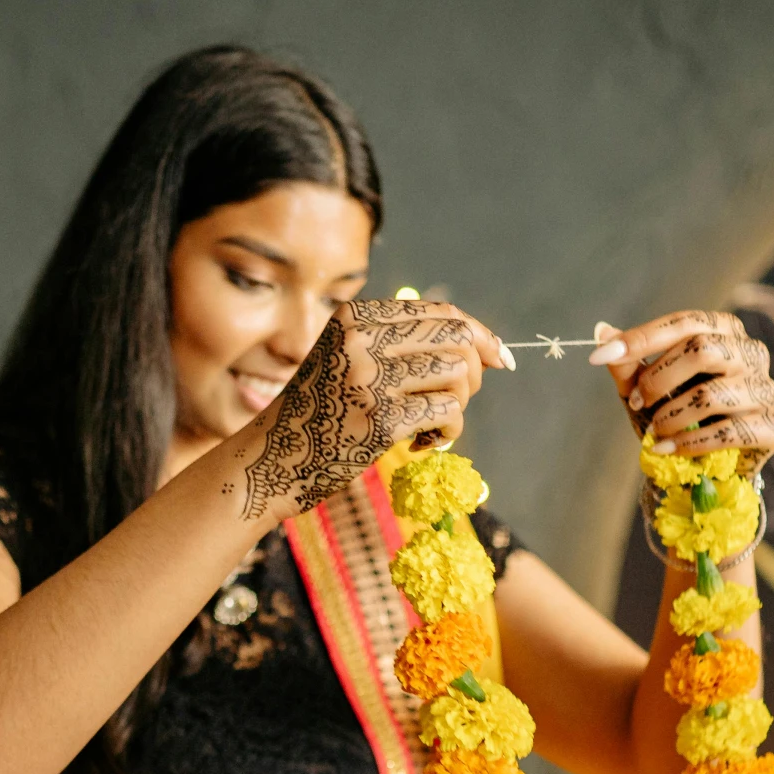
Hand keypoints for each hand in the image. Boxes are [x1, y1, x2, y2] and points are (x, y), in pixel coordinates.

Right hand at [229, 297, 509, 521]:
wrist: (271, 461)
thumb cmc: (319, 414)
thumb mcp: (348, 360)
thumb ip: (399, 345)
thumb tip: (483, 346)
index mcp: (357, 316)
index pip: (440, 312)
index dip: (480, 334)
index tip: (501, 358)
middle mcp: (362, 339)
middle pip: (457, 339)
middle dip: (473, 372)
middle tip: (455, 401)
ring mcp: (370, 379)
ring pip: (458, 375)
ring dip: (459, 405)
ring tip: (433, 425)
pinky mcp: (379, 421)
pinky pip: (447, 413)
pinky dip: (448, 431)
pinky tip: (423, 444)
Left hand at [591, 311, 773, 464]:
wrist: (713, 469)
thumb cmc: (681, 418)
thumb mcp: (649, 390)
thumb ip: (629, 364)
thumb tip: (601, 331)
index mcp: (725, 332)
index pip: (685, 323)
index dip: (641, 338)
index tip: (600, 356)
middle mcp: (752, 353)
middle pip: (701, 350)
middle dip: (657, 379)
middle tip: (636, 402)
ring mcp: (766, 389)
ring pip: (709, 395)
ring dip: (669, 417)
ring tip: (653, 432)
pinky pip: (725, 432)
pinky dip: (688, 444)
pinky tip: (665, 449)